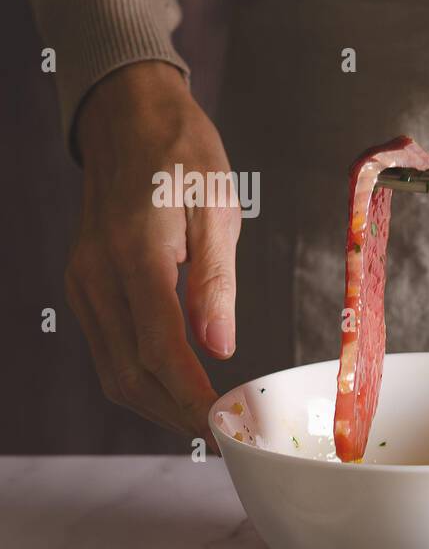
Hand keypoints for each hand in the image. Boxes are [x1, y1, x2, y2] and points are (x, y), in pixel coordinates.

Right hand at [68, 61, 238, 437]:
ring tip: (204, 420)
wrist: (128, 117)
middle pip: (128, 373)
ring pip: (112, 369)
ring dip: (156, 403)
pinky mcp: (85, 285)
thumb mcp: (217, 208)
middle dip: (174, 412)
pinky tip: (177, 387)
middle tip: (222, 432)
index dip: (191, 395)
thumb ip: (216, 282)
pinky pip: (108, 348)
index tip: (223, 421)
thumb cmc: (182, 155)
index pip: (159, 349)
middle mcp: (96, 276)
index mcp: (133, 255)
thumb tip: (219, 347)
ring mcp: (84, 283)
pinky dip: (140, 377)